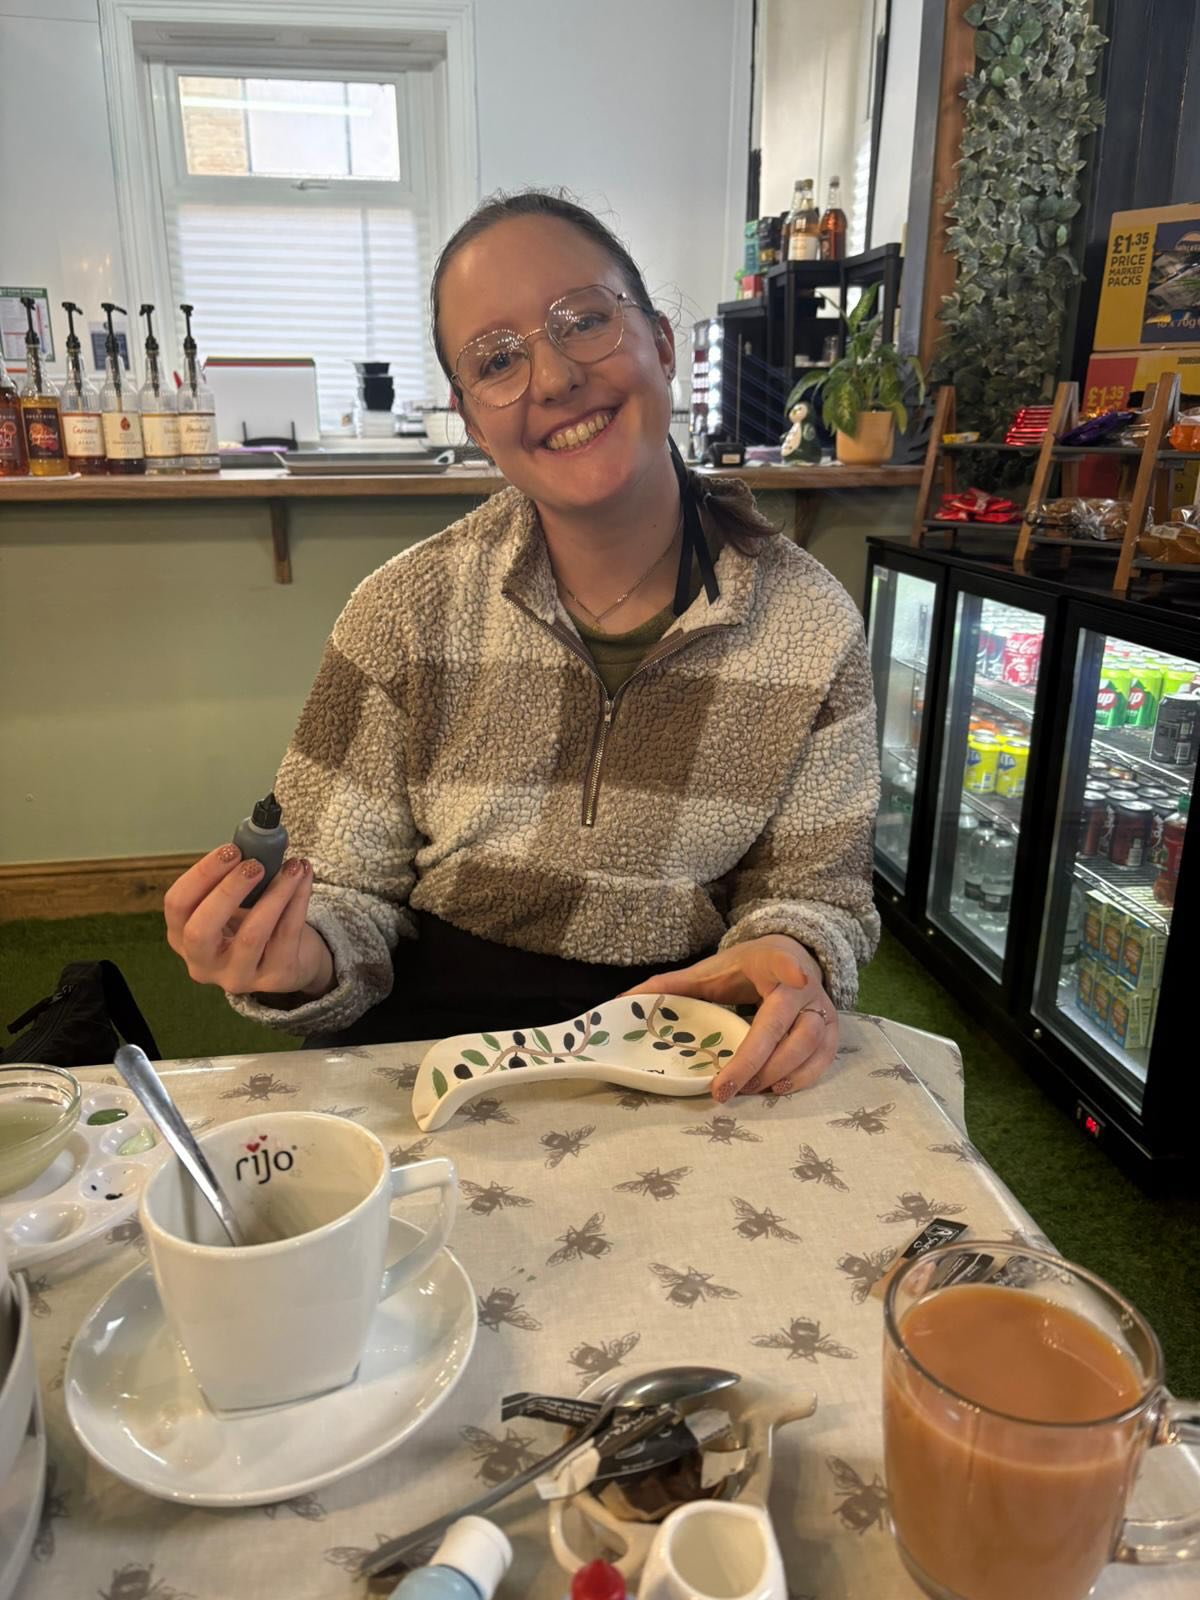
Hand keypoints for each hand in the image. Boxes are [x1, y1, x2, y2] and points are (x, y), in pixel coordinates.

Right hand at [164, 845, 334, 999]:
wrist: (291, 960)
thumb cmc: (253, 923)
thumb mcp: (233, 904)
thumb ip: (235, 877)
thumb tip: (258, 841)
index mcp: (183, 938)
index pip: (177, 905)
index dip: (201, 875)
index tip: (231, 850)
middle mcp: (203, 963)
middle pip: (201, 929)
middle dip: (228, 890)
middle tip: (254, 864)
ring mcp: (237, 976)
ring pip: (252, 935)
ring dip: (275, 893)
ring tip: (292, 867)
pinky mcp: (275, 978)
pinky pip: (287, 934)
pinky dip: (298, 900)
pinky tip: (304, 877)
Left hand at [624, 934, 836, 1098]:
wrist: (790, 955)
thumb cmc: (745, 967)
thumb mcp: (710, 969)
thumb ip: (671, 985)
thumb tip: (622, 1002)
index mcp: (774, 962)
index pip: (786, 964)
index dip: (792, 970)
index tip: (797, 978)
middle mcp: (806, 986)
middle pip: (792, 1025)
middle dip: (760, 1060)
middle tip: (727, 1088)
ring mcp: (823, 1009)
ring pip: (811, 1045)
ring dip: (780, 1073)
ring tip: (748, 1092)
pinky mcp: (832, 1031)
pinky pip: (824, 1060)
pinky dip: (803, 1078)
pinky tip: (776, 1090)